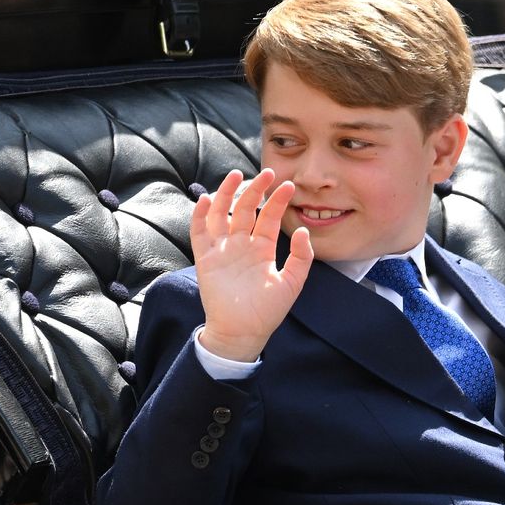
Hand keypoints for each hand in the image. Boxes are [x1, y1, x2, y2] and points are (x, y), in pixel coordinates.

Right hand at [191, 168, 312, 361]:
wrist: (243, 332)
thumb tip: (304, 231)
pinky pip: (200, 232)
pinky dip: (202, 215)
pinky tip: (209, 200)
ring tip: (236, 176)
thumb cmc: (268, 311)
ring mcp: (223, 249)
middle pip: (246, 209)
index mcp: (263, 249)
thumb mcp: (292, 283)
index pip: (269, 218)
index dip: (278, 201)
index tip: (288, 185)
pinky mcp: (205, 258)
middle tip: (267, 173)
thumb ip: (301, 258)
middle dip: (255, 190)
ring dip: (227, 194)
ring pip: (222, 214)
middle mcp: (242, 245)